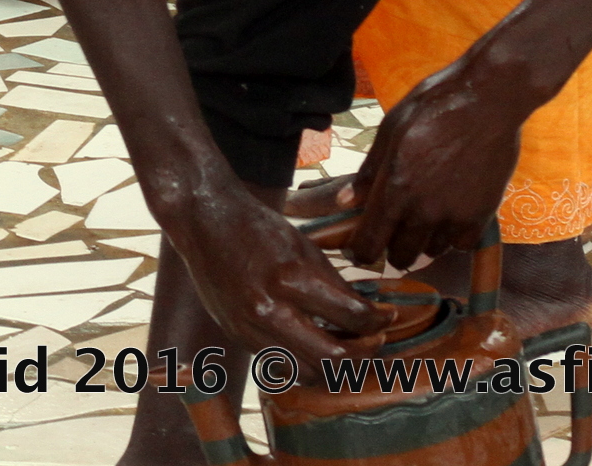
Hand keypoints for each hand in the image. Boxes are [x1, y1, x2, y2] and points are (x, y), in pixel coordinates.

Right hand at [162, 183, 387, 376]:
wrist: (203, 220)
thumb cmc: (256, 227)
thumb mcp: (304, 246)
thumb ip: (334, 284)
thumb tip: (366, 311)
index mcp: (291, 278)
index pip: (352, 316)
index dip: (379, 320)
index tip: (387, 317)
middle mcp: (269, 309)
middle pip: (333, 357)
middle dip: (364, 352)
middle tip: (373, 340)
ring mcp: (250, 327)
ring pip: (307, 372)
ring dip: (334, 367)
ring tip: (346, 349)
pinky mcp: (237, 335)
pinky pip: (281, 365)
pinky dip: (303, 362)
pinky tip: (312, 347)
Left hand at [345, 52, 524, 271]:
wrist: (486, 100)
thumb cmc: (431, 107)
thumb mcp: (389, 132)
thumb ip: (369, 172)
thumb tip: (346, 201)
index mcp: (393, 189)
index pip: (370, 244)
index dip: (361, 252)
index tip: (359, 249)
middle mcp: (423, 211)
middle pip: (401, 257)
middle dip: (391, 249)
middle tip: (392, 231)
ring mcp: (455, 215)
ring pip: (432, 251)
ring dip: (423, 241)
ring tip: (422, 217)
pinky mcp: (483, 214)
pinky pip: (462, 244)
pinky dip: (453, 237)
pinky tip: (449, 216)